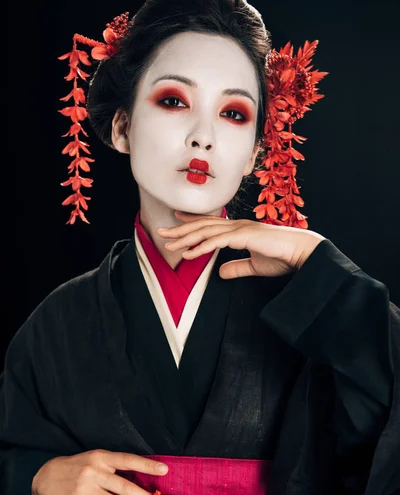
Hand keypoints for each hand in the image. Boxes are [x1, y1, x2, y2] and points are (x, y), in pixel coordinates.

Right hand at [31, 450, 168, 494]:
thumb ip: (115, 467)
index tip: (165, 470)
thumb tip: (142, 480)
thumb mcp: (95, 459)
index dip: (147, 465)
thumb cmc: (78, 467)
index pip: (128, 460)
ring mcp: (85, 490)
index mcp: (102, 457)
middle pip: (125, 487)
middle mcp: (95, 472)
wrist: (46, 476)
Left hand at [157, 211, 324, 277]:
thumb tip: (221, 273)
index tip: (176, 221)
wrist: (301, 253)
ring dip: (185, 237)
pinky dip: (200, 247)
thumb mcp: (255, 267)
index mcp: (240, 230)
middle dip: (180, 229)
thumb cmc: (283, 258)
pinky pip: (217, 241)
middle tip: (161, 232)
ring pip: (206, 231)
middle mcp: (237, 226)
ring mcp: (240, 229)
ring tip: (168, 244)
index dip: (192, 221)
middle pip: (203, 225)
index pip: (211, 223)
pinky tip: (187, 253)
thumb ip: (237, 268)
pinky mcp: (244, 236)